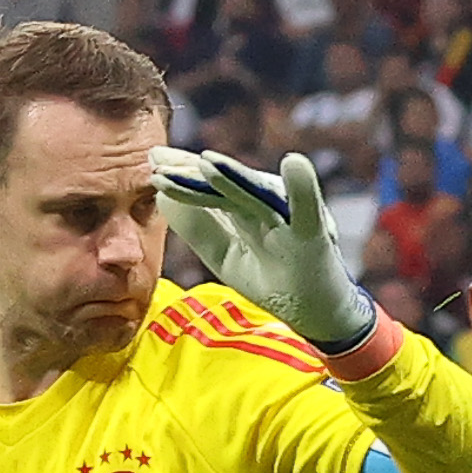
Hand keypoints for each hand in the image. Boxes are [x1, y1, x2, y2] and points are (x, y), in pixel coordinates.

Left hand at [153, 145, 373, 352]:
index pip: (209, 190)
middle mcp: (267, 207)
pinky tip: (294, 165)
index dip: (182, 177)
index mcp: (245, 211)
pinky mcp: (316, 236)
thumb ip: (197, 228)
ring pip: (259, 194)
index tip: (152, 160)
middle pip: (228, 186)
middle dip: (195, 172)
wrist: (319, 313)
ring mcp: (291, 219)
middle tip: (160, 159)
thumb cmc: (276, 280)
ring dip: (235, 178)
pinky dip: (303, 190)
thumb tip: (161, 197)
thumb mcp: (226, 256)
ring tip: (206, 162)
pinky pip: (308, 212)